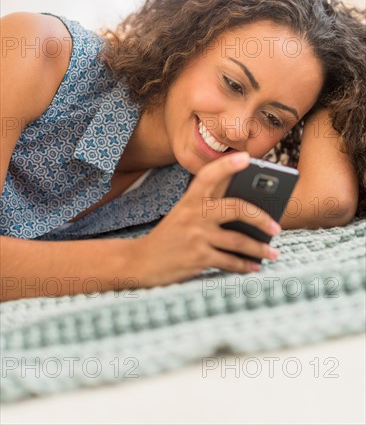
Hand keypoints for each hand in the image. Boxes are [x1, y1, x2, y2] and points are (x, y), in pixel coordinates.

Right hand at [124, 152, 280, 287]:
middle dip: (261, 217)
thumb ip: (207, 209)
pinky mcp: (198, 258)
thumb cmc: (169, 237)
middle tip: (276, 227)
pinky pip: (230, 261)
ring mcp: (196, 236)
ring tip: (272, 253)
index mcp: (188, 200)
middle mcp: (193, 215)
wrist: (140, 262)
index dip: (227, 165)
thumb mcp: (182, 215)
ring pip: (239, 240)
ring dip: (259, 249)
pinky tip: (254, 266)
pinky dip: (245, 266)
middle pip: (236, 208)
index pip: (208, 175)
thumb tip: (249, 213)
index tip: (247, 157)